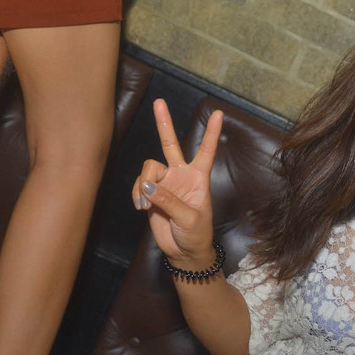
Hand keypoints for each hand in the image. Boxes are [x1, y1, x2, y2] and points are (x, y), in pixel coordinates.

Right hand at [132, 99, 222, 267]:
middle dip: (164, 123)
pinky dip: (136, 194)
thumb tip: (146, 185)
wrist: (183, 252)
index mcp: (199, 178)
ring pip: (148, 168)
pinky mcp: (150, 194)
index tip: (218, 113)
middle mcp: (181, 175)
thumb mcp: (189, 219)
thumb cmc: (196, 235)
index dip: (211, 132)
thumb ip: (168, 201)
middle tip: (160, 102)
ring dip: (143, 184)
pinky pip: (138, 185)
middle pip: (171, 144)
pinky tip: (141, 207)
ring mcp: (165, 183)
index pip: (206, 151)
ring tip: (145, 204)